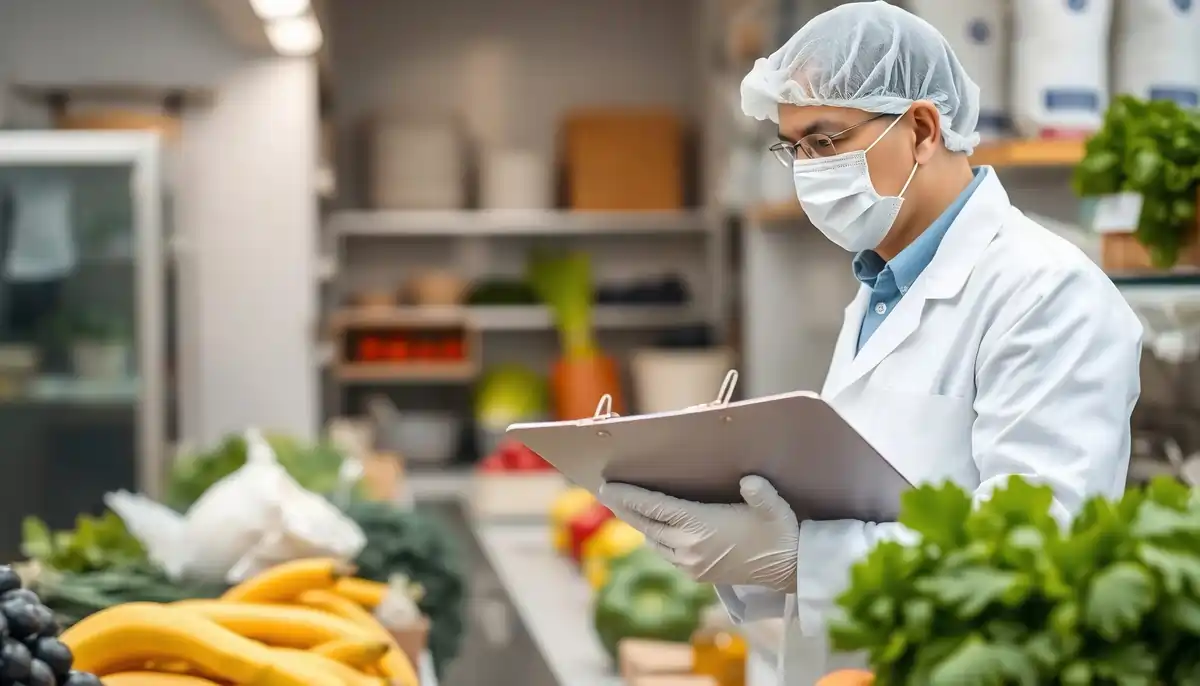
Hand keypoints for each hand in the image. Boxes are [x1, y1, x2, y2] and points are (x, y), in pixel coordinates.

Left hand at [598, 476, 798, 591]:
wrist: (789, 568)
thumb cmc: (780, 531)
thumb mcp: (774, 508)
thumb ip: (761, 493)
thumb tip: (749, 481)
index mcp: (701, 526)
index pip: (654, 508)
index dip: (628, 496)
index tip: (607, 486)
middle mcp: (689, 547)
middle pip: (645, 524)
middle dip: (623, 507)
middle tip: (603, 492)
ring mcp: (690, 564)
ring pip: (653, 540)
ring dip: (637, 523)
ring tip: (622, 506)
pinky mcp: (696, 574)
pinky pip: (665, 553)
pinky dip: (653, 538)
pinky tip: (649, 528)